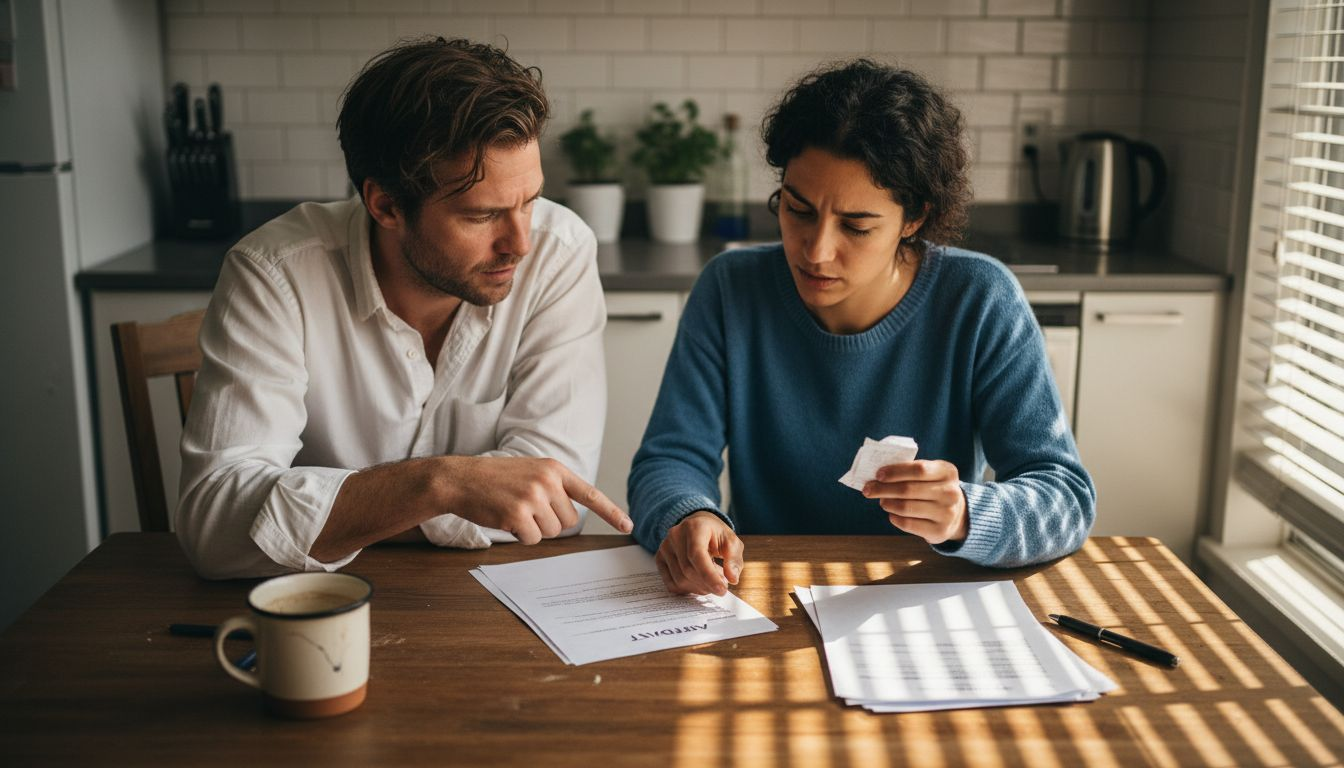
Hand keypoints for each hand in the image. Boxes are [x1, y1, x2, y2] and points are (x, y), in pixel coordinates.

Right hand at [443, 456, 631, 543]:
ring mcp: (533, 497)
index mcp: (554, 469)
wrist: (461, 479)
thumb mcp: (530, 471)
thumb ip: (553, 488)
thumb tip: (570, 517)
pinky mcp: (518, 514)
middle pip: (568, 521)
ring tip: (514, 510)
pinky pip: (533, 539)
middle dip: (549, 522)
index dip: (611, 512)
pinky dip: (521, 536)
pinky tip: (506, 519)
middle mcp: (548, 481)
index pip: (590, 494)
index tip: (628, 526)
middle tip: (526, 508)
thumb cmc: (495, 479)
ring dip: (534, 529)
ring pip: (552, 532)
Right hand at [654, 511, 743, 595]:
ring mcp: (665, 547)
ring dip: (699, 588)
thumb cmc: (716, 535)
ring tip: (711, 582)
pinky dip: (687, 589)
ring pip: (679, 580)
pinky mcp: (660, 558)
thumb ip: (734, 559)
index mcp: (694, 527)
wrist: (697, 526)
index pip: (696, 555)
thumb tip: (732, 578)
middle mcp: (675, 535)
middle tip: (721, 586)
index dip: (709, 575)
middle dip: (707, 584)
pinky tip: (698, 583)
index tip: (722, 590)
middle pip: (688, 570)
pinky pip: (671, 584)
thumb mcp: (732, 542)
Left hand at [863, 460, 967, 544]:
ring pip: (906, 507)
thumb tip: (878, 476)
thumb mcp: (931, 473)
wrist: (957, 514)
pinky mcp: (939, 531)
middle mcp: (950, 492)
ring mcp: (946, 513)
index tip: (878, 475)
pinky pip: (908, 524)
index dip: (895, 472)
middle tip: (868, 489)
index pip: (918, 469)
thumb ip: (910, 470)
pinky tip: (891, 514)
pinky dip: (895, 518)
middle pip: (908, 489)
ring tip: (882, 501)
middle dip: (883, 489)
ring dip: (888, 503)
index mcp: (947, 472)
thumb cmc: (934, 488)